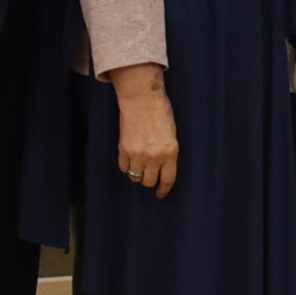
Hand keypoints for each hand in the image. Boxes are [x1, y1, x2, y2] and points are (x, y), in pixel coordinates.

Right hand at [109, 64, 178, 196]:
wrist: (142, 100)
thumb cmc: (160, 114)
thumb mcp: (172, 135)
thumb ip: (168, 153)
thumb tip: (162, 170)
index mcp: (170, 152)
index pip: (168, 179)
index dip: (164, 189)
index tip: (161, 194)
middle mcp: (154, 156)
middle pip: (149, 181)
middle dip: (150, 181)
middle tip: (150, 175)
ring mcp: (137, 154)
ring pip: (136, 177)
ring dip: (138, 174)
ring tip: (140, 165)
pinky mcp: (124, 150)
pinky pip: (124, 168)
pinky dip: (127, 166)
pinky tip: (130, 159)